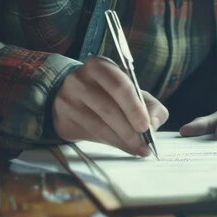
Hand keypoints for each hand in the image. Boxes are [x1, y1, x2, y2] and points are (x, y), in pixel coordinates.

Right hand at [52, 56, 168, 155]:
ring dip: (122, 141)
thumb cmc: (108, 92)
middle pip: (108, 109)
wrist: (74, 96)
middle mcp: (79, 80)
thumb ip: (149, 104)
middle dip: (130, 131)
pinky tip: (122, 147)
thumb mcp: (131, 91)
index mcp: (99, 66)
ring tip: (138, 149)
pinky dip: (110, 144)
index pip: (119, 86)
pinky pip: (90, 135)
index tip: (146, 126)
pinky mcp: (63, 120)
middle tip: (144, 146)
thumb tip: (154, 123)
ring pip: (99, 126)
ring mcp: (67, 100)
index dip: (134, 107)